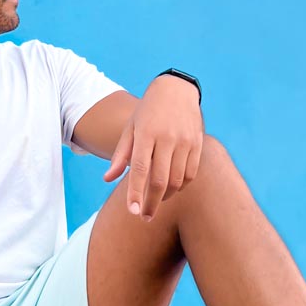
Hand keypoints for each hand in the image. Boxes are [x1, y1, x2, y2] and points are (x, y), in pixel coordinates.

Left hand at [103, 74, 203, 221]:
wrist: (176, 89)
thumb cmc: (148, 112)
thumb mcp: (130, 128)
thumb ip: (120, 155)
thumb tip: (107, 179)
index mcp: (146, 133)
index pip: (139, 170)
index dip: (135, 193)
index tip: (132, 212)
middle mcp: (167, 137)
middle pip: (160, 181)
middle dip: (151, 204)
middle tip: (144, 216)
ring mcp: (185, 140)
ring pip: (177, 180)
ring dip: (166, 196)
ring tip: (156, 199)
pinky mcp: (197, 143)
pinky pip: (191, 174)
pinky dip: (181, 185)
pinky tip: (172, 187)